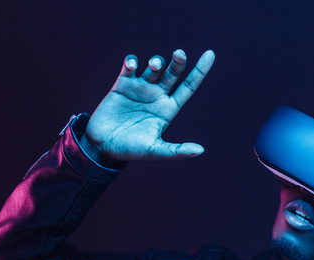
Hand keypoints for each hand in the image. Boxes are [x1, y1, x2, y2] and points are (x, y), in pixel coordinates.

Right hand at [80, 49, 214, 164]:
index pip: (189, 87)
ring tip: (154, 66)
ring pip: (153, 67)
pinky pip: (129, 67)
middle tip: (179, 53)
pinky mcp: (122, 85)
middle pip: (173, 73)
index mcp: (168, 109)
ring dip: (156, 62)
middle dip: (178, 61)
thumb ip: (177, 151)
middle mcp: (157, 96)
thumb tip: (200, 151)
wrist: (103, 147)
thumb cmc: (131, 150)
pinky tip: (132, 66)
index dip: (200, 71)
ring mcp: (140, 89)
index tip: (210, 53)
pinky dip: (131, 62)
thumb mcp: (155, 151)